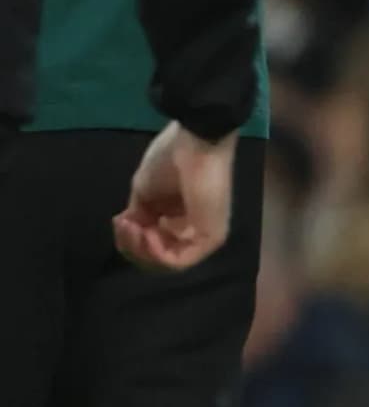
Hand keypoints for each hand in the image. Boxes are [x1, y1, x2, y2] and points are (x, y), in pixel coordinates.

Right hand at [116, 127, 237, 270]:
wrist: (195, 144)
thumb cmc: (171, 160)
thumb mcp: (143, 192)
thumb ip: (138, 215)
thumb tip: (131, 232)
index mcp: (177, 216)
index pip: (150, 243)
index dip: (128, 238)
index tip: (118, 220)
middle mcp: (192, 229)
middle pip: (156, 256)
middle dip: (132, 245)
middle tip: (124, 224)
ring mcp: (203, 235)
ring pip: (166, 262)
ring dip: (141, 248)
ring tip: (134, 227)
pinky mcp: (211, 238)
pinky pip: (180, 261)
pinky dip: (156, 253)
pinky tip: (148, 233)